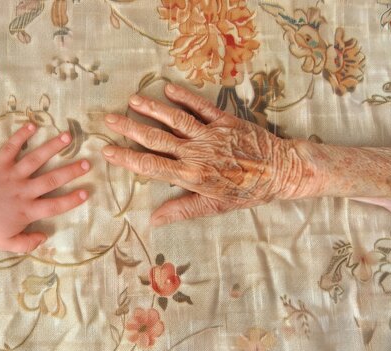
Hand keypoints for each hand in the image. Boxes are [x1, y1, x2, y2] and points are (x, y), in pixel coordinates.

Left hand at [0, 123, 89, 251]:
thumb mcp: (6, 244)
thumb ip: (27, 243)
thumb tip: (45, 237)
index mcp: (27, 211)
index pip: (55, 206)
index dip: (72, 200)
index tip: (87, 192)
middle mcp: (23, 191)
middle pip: (51, 180)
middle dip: (71, 171)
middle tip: (87, 163)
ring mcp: (11, 176)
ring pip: (35, 160)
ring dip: (52, 147)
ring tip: (67, 137)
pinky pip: (10, 148)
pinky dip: (20, 136)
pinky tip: (32, 125)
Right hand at [102, 84, 312, 225]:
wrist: (283, 171)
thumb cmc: (247, 192)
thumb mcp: (214, 207)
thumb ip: (181, 211)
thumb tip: (153, 221)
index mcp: (191, 175)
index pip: (150, 166)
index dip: (127, 158)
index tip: (107, 151)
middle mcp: (196, 152)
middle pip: (156, 138)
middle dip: (129, 128)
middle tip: (108, 119)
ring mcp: (210, 134)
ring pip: (174, 119)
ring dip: (151, 109)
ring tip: (132, 100)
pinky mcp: (224, 120)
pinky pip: (200, 106)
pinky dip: (184, 97)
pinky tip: (167, 89)